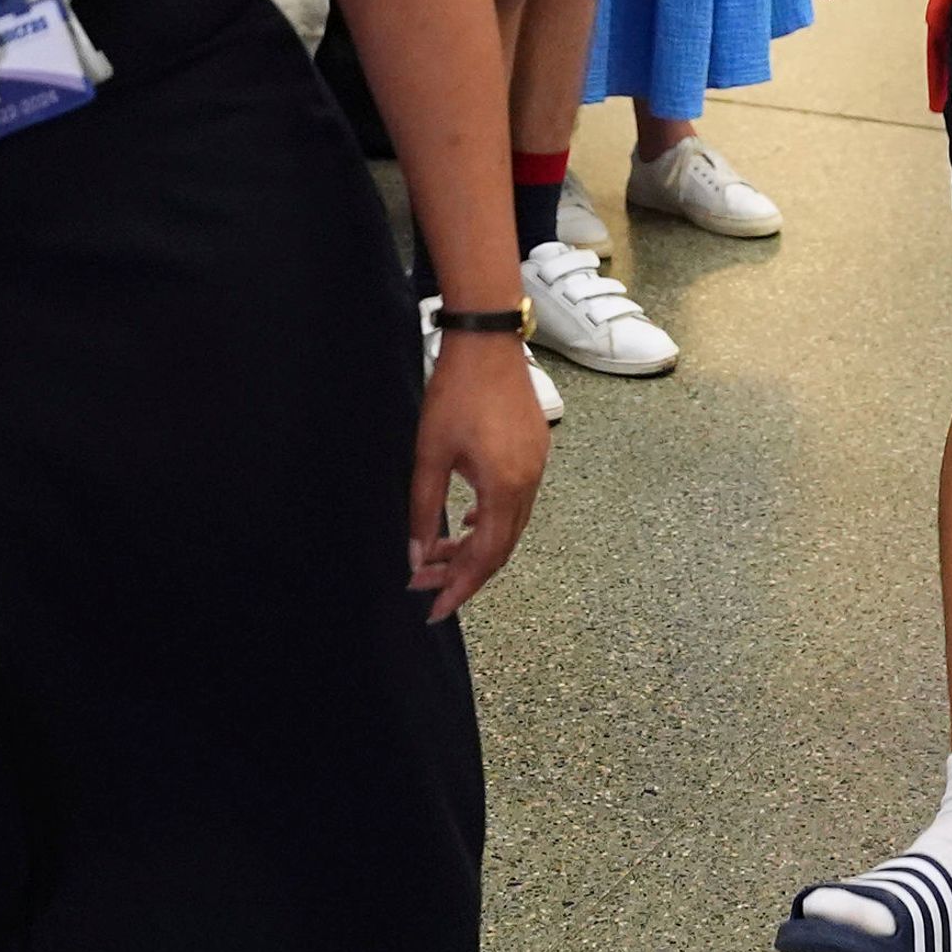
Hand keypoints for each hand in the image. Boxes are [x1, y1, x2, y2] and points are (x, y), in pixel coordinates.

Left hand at [404, 331, 544, 621]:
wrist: (488, 341)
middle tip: (426, 587)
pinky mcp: (535, 452)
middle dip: (462, 573)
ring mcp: (536, 467)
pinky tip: (464, 521)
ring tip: (437, 556)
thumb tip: (415, 556)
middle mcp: (528, 484)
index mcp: (504, 488)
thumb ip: (422, 510)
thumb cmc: (455, 393)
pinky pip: (516, 503)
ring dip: (474, 547)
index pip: (484, 557)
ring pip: (509, 527)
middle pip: (499, 548)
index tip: (434, 610)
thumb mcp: (429, 454)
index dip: (458, 588)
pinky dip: (489, 521)